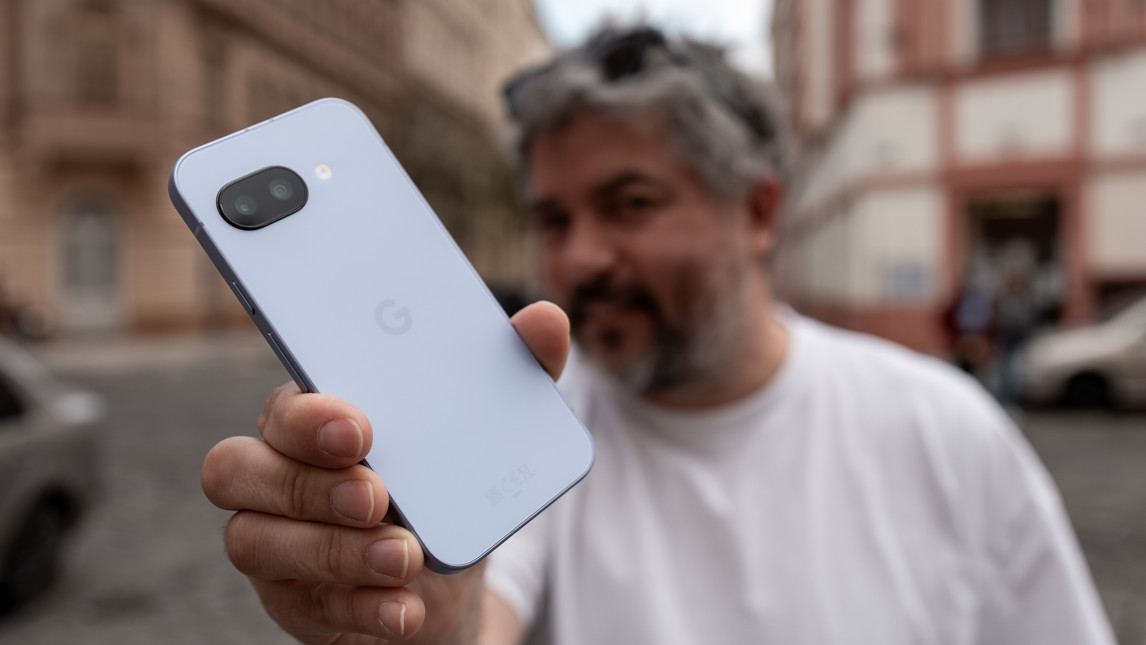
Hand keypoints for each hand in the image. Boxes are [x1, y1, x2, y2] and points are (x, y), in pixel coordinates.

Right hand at [201, 302, 569, 643]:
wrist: (449, 573)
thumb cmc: (448, 480)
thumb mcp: (488, 430)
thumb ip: (513, 371)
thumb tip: (547, 320)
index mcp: (315, 415)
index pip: (282, 404)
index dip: (307, 414)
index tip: (360, 425)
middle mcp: (276, 470)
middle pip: (240, 468)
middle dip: (310, 482)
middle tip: (379, 495)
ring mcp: (274, 538)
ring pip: (255, 540)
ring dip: (335, 550)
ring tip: (405, 555)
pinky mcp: (292, 597)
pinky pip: (305, 605)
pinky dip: (359, 606)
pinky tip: (404, 609)